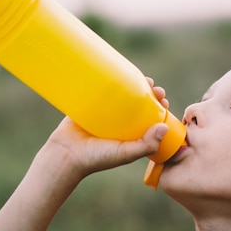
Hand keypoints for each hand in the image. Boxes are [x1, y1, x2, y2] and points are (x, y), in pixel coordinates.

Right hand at [39, 77, 169, 179]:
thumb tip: (165, 127)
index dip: (159, 109)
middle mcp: (120, 122)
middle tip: (156, 89)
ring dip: (136, 85)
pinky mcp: (90, 103)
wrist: (65, 154)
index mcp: (130, 134)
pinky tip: (120, 71)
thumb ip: (146, 144)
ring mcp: (104, 112)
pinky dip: (112, 80)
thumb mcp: (125, 153)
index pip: (149, 119)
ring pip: (123, 95)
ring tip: (145, 80)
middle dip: (151, 94)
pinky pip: (102, 90)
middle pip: (139, 103)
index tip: (164, 101)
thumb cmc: (97, 158)